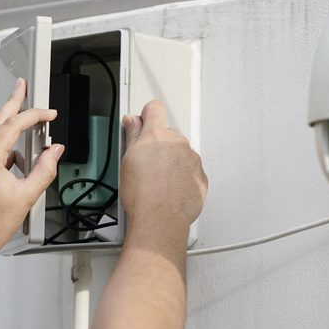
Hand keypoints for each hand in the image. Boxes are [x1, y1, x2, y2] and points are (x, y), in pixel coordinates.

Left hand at [0, 78, 63, 268]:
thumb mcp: (26, 197)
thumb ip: (44, 169)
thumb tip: (54, 151)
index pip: (12, 126)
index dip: (33, 116)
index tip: (48, 114)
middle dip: (13, 102)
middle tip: (22, 86)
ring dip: (8, 126)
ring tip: (25, 123)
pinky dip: (0, 145)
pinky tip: (14, 157)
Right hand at [120, 101, 206, 229]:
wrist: (160, 219)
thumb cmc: (142, 195)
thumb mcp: (127, 160)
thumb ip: (132, 135)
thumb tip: (132, 122)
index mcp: (157, 136)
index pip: (155, 109)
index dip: (147, 115)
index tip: (143, 123)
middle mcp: (178, 143)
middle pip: (168, 134)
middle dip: (159, 145)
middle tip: (146, 164)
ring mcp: (192, 160)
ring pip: (181, 154)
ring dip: (172, 162)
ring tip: (158, 182)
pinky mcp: (201, 177)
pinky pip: (191, 171)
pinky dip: (182, 177)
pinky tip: (169, 189)